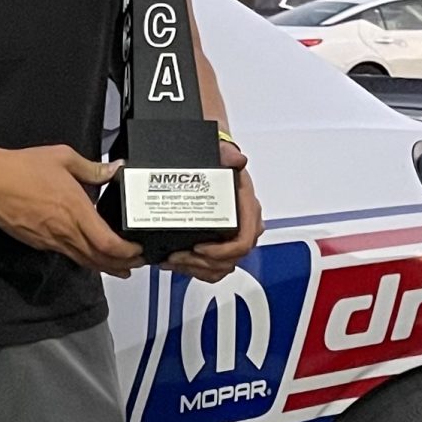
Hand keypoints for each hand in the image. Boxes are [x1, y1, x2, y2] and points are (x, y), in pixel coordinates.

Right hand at [0, 140, 144, 276]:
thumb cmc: (23, 167)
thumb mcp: (63, 158)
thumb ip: (92, 167)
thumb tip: (114, 169)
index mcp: (76, 210)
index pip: (107, 243)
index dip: (127, 253)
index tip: (138, 251)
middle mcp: (65, 231)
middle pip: (98, 259)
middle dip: (121, 265)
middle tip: (136, 265)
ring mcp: (50, 240)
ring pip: (83, 261)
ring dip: (103, 267)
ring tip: (120, 268)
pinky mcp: (38, 243)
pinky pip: (67, 254)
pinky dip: (83, 259)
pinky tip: (89, 255)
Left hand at [164, 141, 263, 283]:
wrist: (215, 158)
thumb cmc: (220, 159)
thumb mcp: (222, 152)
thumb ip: (228, 153)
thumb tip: (236, 159)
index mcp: (247, 207)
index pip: (243, 240)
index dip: (221, 251)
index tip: (198, 248)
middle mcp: (244, 224)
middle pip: (230, 259)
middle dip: (201, 263)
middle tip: (177, 256)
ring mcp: (233, 235)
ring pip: (221, 267)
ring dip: (196, 269)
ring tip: (173, 261)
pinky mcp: (221, 242)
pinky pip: (214, 266)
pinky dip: (196, 269)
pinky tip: (177, 262)